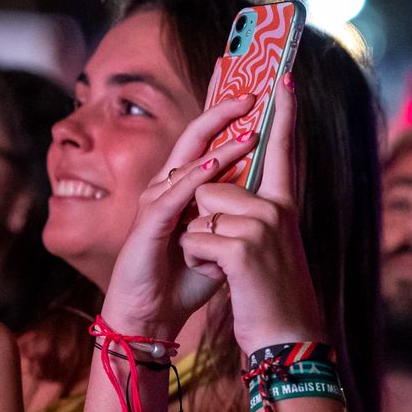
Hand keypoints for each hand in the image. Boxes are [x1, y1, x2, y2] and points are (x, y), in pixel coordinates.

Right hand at [99, 95, 261, 338]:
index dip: (229, 121)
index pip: (208, 145)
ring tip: (249, 133)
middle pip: (194, 140)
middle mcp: (165, 188)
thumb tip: (263, 199)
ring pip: (188, 165)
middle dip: (222, 115)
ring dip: (219, 147)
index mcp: (182, 189)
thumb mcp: (219, 240)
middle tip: (253, 97)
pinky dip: (194, 180)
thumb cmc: (183, 278)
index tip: (260, 99)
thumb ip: (235, 217)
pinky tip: (214, 167)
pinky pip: (173, 197)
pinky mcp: (148, 226)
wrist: (153, 315)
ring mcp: (155, 204)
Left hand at [180, 76, 322, 353]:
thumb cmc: (272, 296)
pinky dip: (198, 261)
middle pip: (212, 183)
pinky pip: (195, 237)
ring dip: (197, 242)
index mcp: (284, 206)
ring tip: (227, 270)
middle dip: (203, 218)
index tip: (284, 79)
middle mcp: (277, 209)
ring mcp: (262, 226)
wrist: (287, 337)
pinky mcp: (243, 248)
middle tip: (231, 255)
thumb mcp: (267, 247)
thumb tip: (218, 187)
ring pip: (199, 209)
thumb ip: (252, 214)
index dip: (282, 114)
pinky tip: (224, 280)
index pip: (283, 150)